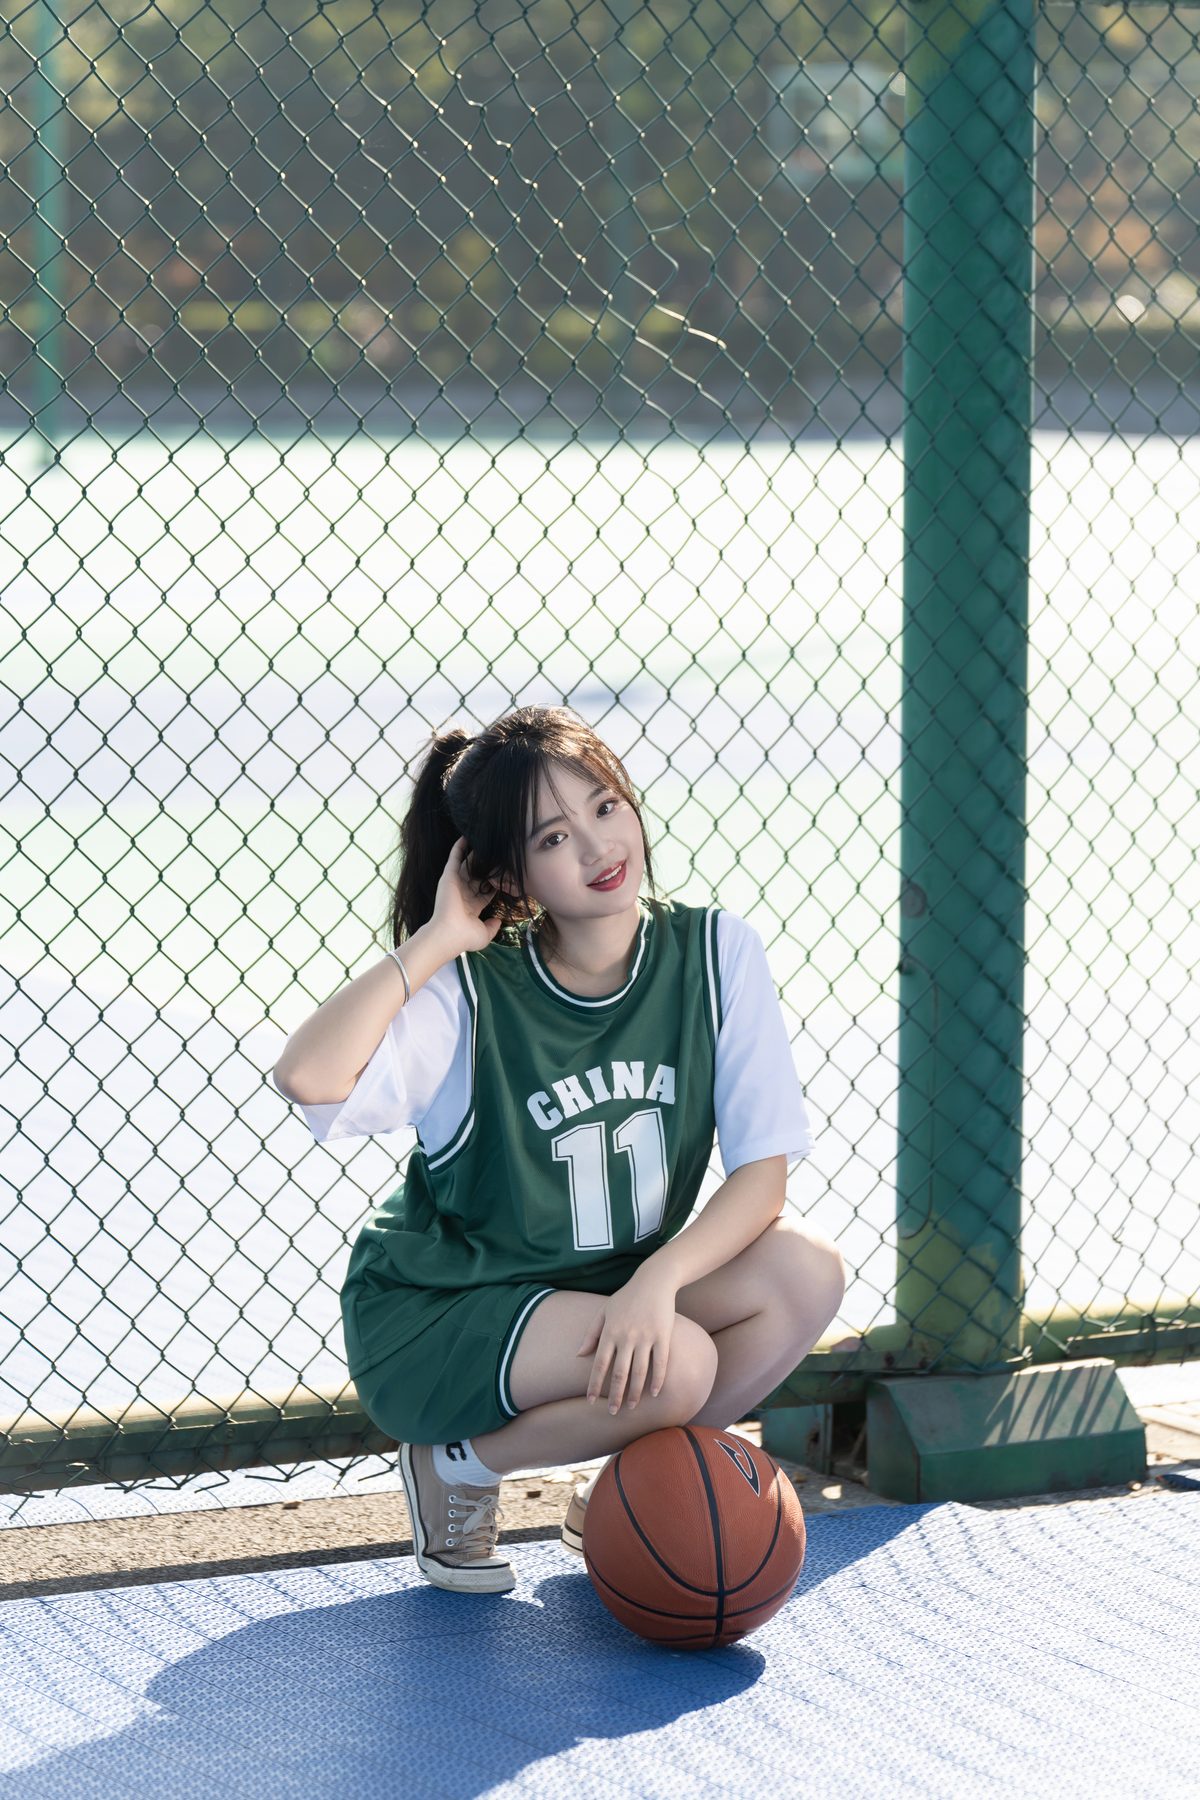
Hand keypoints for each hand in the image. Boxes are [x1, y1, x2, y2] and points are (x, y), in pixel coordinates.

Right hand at [430, 835, 503, 954]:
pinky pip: (454, 858)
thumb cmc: (465, 936)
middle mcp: (464, 894)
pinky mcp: (448, 876)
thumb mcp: (485, 935)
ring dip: (475, 854)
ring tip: (484, 841)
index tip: (506, 874)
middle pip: (478, 876)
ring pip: (467, 865)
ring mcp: (455, 884)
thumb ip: (493, 926)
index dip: (495, 883)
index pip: (486, 891)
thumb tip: (499, 920)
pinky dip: (459, 847)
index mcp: (472, 907)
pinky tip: (465, 837)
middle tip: (497, 854)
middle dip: (487, 866)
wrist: (448, 933)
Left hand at [576, 1269, 677, 1413]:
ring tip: (631, 1407)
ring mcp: (645, 1336)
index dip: (594, 1384)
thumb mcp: (604, 1311)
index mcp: (610, 1331)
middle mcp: (626, 1336)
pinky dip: (657, 1380)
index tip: (590, 1401)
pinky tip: (654, 1394)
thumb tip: (579, 1355)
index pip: (599, 1364)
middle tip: (612, 1412)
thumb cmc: (627, 1296)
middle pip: (619, 1372)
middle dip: (614, 1395)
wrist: (654, 1280)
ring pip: (639, 1371)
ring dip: (635, 1392)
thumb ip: (591, 1333)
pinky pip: (660, 1362)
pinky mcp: (663, 1335)